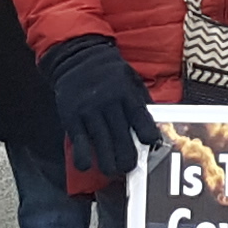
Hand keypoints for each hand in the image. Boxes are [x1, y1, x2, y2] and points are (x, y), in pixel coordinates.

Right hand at [41, 35, 159, 177]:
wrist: (77, 57)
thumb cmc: (110, 73)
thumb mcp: (131, 80)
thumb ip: (141, 102)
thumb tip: (156, 126)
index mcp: (126, 94)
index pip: (140, 119)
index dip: (148, 135)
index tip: (151, 145)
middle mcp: (109, 103)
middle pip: (122, 137)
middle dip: (127, 158)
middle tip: (129, 167)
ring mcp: (89, 111)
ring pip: (101, 144)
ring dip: (108, 163)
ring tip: (112, 171)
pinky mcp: (71, 116)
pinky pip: (78, 141)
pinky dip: (82, 157)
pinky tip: (86, 165)